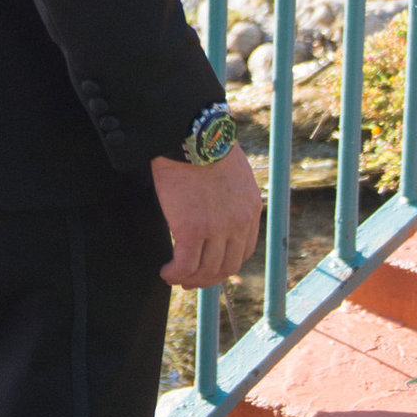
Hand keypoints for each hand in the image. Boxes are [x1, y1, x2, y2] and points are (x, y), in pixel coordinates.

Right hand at [150, 145, 262, 289]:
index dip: (226, 265)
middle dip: (208, 278)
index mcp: (250, 209)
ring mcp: (216, 229)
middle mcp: (238, 224)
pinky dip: (174, 274)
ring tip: (174, 277)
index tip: (211, 267)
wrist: (191, 135)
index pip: (243, 251)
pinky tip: (165, 272)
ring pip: (205, 269)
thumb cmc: (205, 144)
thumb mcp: (233, 171)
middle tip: (191, 281)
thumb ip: (230, 193)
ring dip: (189, 278)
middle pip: (226, 266)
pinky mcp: (191, 230)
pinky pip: (184, 264)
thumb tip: (215, 201)